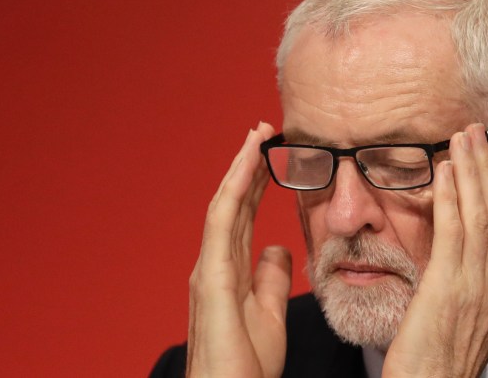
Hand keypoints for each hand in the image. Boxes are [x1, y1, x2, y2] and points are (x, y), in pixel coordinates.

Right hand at [187, 123, 291, 377]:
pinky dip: (234, 190)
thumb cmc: (245, 364)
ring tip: (256, 136)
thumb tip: (278, 247)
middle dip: (247, 167)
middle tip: (263, 132)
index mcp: (230, 271)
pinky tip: (246, 165)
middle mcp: (215, 264)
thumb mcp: (270, 313)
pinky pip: (222, 223)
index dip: (255, 184)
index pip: (244, 216)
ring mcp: (209, 269)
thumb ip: (271, 279)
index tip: (271, 156)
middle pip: (233, 204)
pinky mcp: (210, 278)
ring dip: (240, 168)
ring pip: (224, 205)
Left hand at [383, 123, 487, 377]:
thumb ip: (461, 284)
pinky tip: (445, 171)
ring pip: (482, 215)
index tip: (485, 159)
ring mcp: (476, 286)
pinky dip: (453, 197)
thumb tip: (450, 257)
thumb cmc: (435, 363)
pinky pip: (454, 233)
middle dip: (487, 168)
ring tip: (462, 137)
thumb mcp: (459, 320)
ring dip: (472, 171)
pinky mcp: (450, 289)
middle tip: (475, 132)